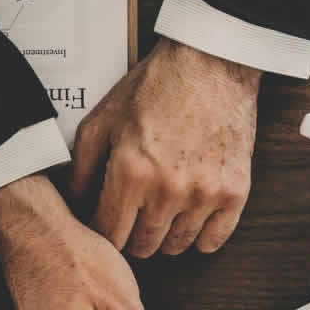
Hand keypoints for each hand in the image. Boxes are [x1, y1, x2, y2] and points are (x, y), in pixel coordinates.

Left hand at [69, 37, 258, 257]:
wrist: (211, 63)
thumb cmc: (156, 86)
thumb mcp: (103, 119)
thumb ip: (82, 168)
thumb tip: (74, 205)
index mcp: (130, 171)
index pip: (108, 233)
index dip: (103, 232)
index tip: (107, 223)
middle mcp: (167, 189)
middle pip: (142, 246)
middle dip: (131, 236)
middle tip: (133, 218)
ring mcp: (204, 194)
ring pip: (176, 246)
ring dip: (165, 237)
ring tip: (162, 213)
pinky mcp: (235, 192)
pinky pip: (213, 241)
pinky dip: (200, 237)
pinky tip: (191, 218)